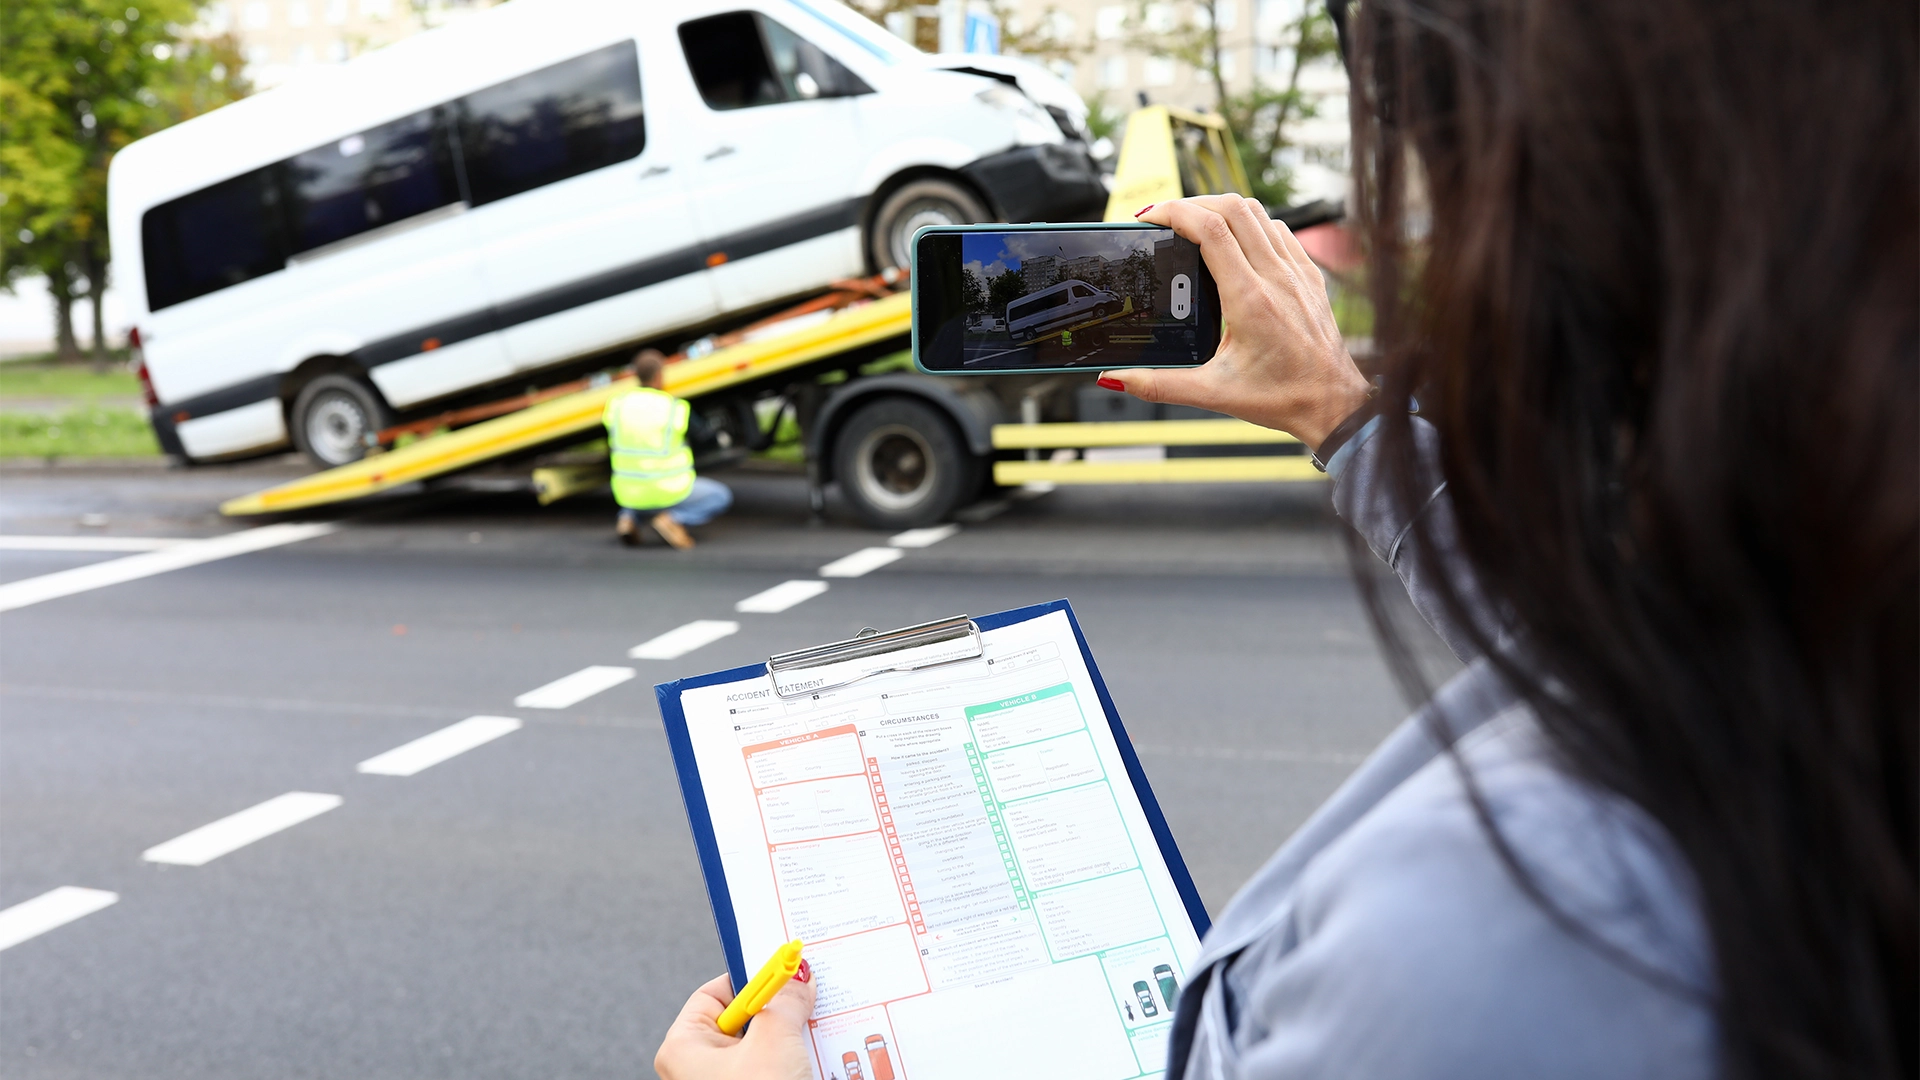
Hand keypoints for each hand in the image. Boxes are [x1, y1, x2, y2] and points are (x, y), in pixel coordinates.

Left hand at [654, 964, 817, 1079]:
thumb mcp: (775, 1040)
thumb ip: (785, 1001)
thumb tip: (797, 978)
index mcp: (682, 1047)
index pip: (714, 994)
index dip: (750, 978)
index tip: (784, 969)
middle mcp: (698, 1068)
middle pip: (742, 1020)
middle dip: (778, 1009)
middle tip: (808, 996)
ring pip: (763, 1047)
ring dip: (792, 1036)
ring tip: (816, 1027)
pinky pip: (772, 1070)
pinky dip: (795, 1061)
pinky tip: (816, 1057)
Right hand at [1103, 195, 1371, 450]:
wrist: (1334, 405)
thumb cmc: (1282, 398)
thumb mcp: (1213, 394)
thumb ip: (1160, 385)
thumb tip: (1117, 377)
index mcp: (1250, 301)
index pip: (1211, 230)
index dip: (1175, 212)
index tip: (1150, 218)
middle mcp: (1277, 278)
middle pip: (1233, 208)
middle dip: (1192, 203)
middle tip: (1164, 219)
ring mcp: (1297, 272)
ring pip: (1258, 212)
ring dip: (1221, 209)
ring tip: (1194, 225)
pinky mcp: (1309, 275)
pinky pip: (1278, 230)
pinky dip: (1250, 224)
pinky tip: (1235, 243)